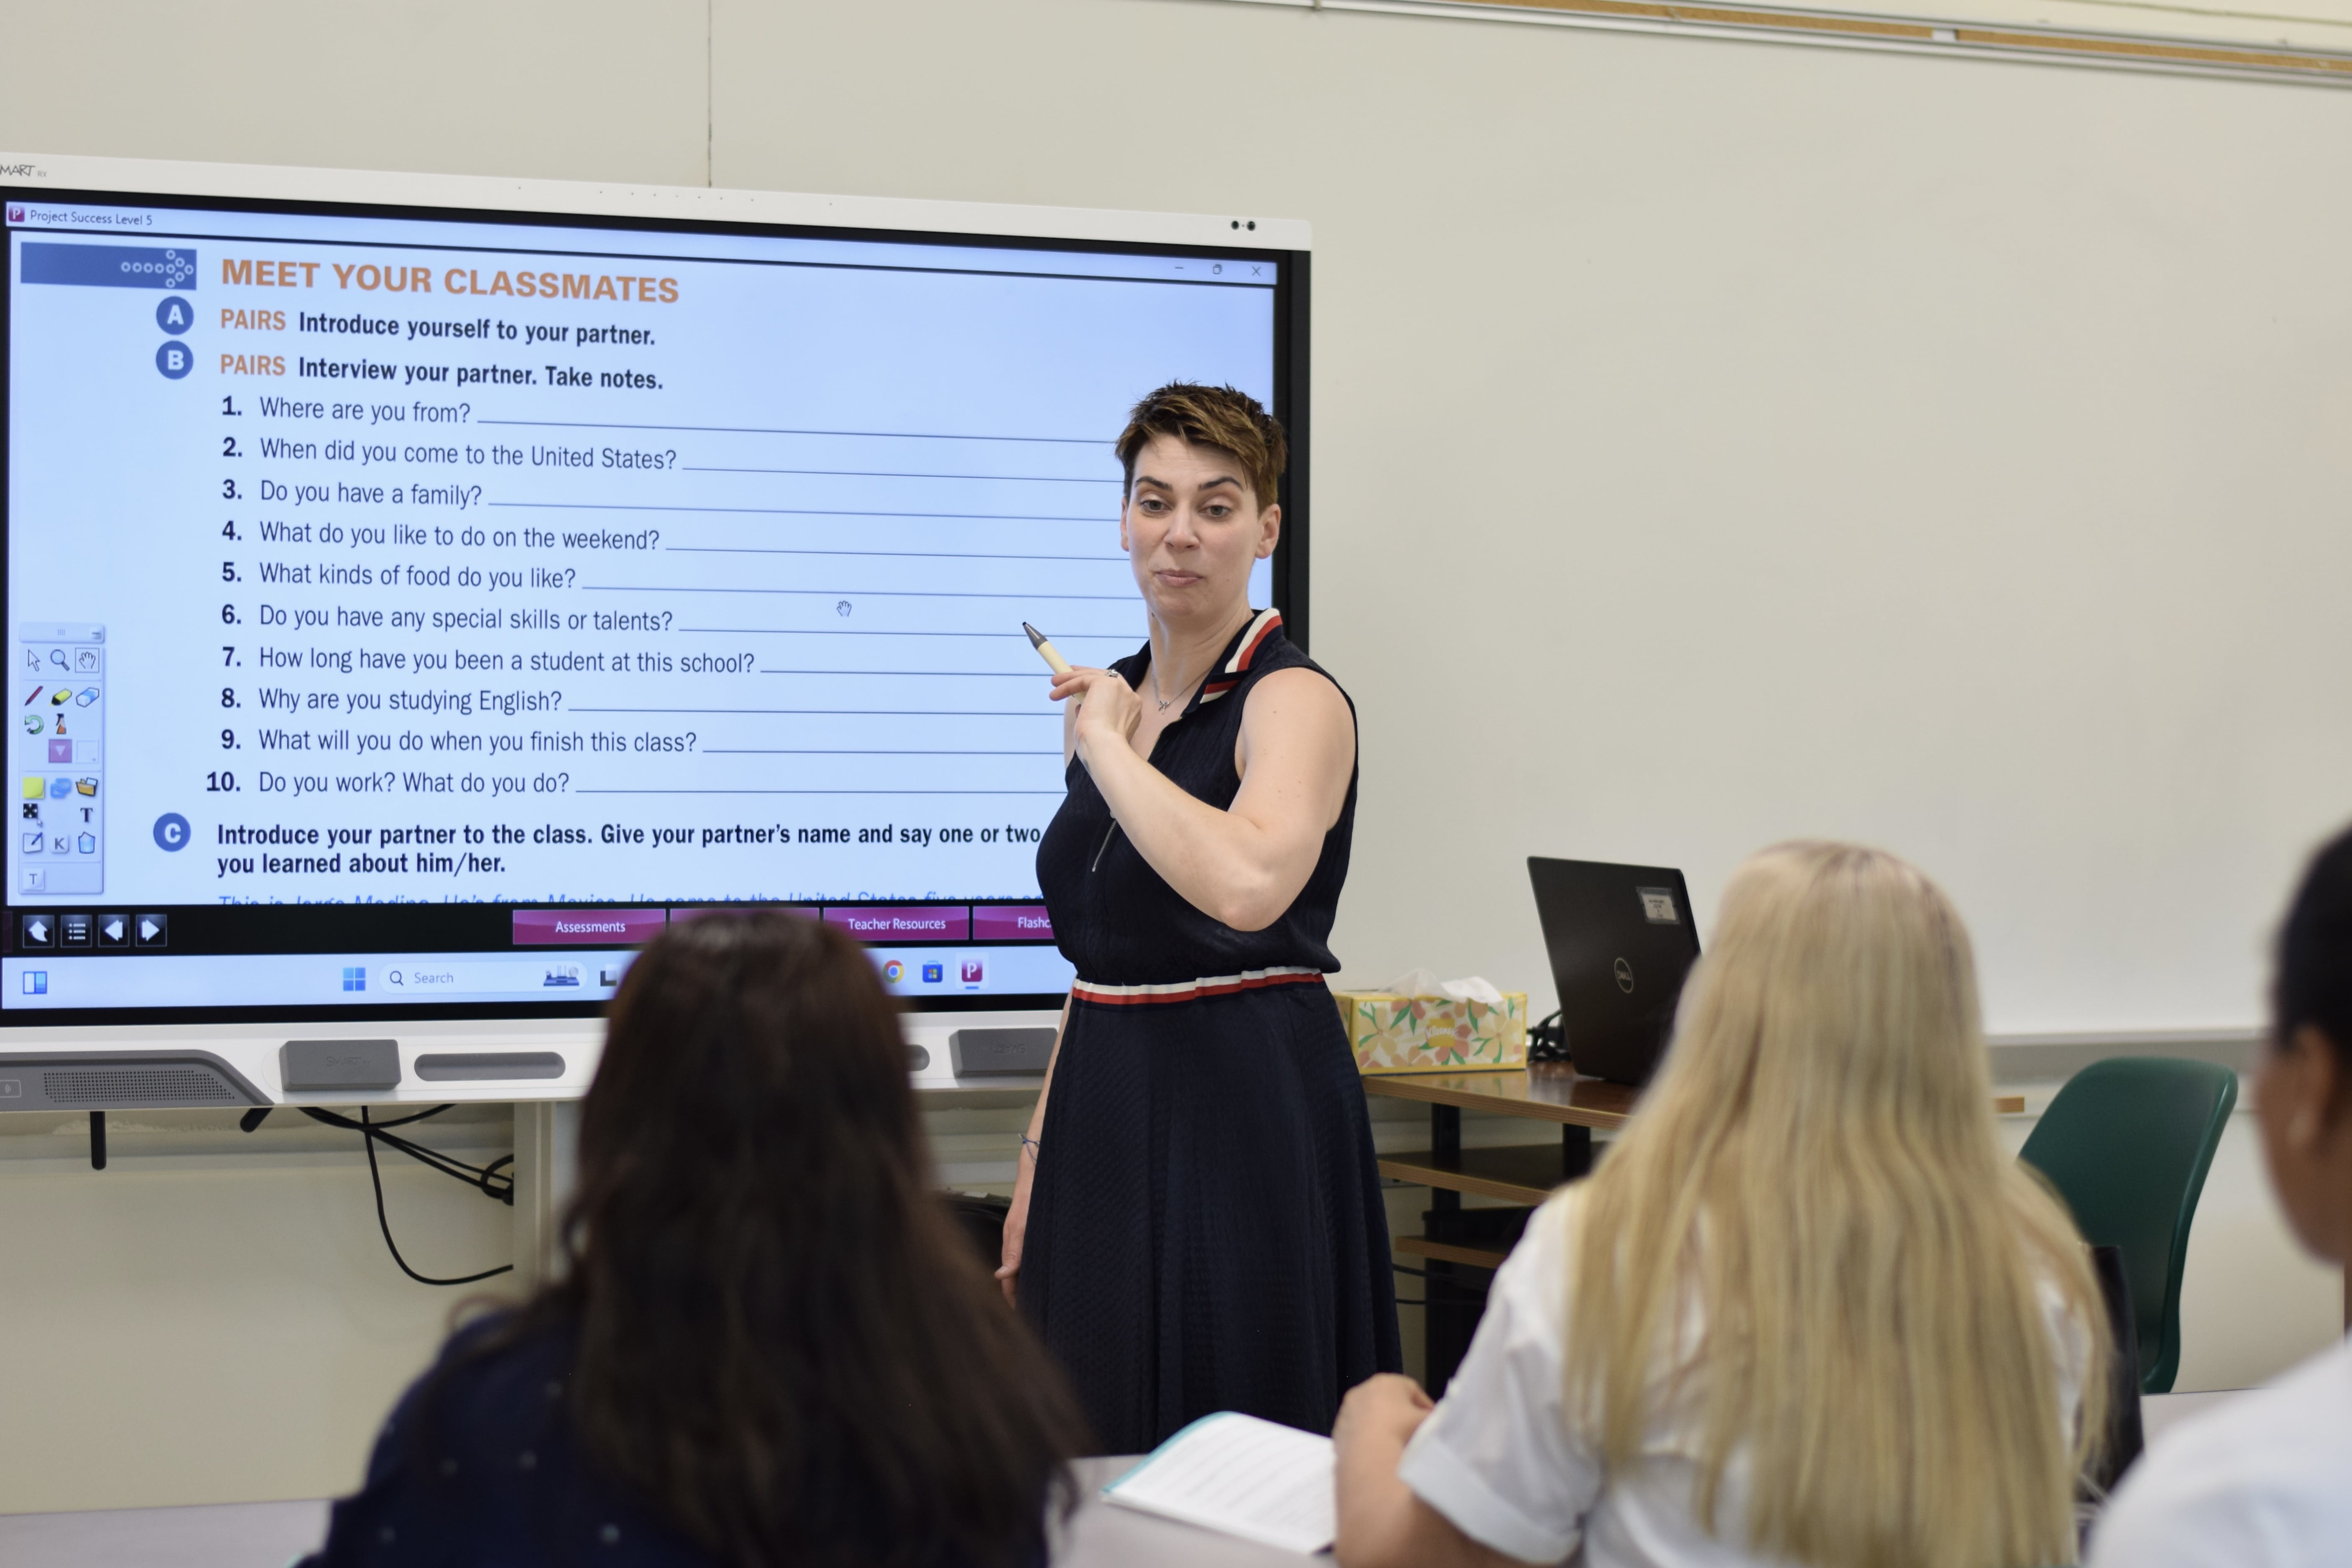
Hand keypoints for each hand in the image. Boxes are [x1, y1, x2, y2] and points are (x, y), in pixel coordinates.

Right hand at [996, 1159, 1034, 1305]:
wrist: (1037, 1175)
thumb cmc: (1030, 1199)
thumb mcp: (1022, 1228)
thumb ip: (1014, 1253)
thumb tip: (1001, 1276)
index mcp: (1010, 1247)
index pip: (1007, 1282)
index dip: (1013, 1299)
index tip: (1020, 1315)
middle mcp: (1014, 1245)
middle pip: (1012, 1278)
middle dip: (1018, 1295)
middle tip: (1031, 1312)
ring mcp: (1021, 1239)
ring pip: (1020, 1268)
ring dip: (1025, 1283)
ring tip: (1036, 1299)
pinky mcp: (1029, 1232)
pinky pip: (1026, 1256)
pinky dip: (1030, 1269)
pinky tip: (1040, 1273)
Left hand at [1050, 666, 1140, 768]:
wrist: (1104, 750)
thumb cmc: (1099, 749)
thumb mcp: (1098, 731)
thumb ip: (1094, 716)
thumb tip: (1080, 707)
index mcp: (1132, 710)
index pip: (1116, 691)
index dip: (1099, 685)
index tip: (1083, 686)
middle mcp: (1130, 697)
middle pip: (1107, 677)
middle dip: (1087, 673)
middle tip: (1069, 672)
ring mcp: (1121, 688)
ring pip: (1094, 675)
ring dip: (1072, 678)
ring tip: (1054, 683)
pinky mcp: (1106, 683)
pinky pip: (1083, 679)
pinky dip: (1068, 684)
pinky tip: (1055, 694)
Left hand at [1334, 1374, 1434, 1459]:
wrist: (1369, 1458)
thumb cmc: (1402, 1431)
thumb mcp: (1427, 1422)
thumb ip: (1434, 1418)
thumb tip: (1435, 1421)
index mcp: (1386, 1382)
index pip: (1412, 1389)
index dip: (1425, 1405)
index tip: (1433, 1420)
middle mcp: (1363, 1390)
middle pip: (1389, 1400)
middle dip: (1403, 1414)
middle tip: (1416, 1431)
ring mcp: (1347, 1410)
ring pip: (1372, 1416)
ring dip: (1383, 1426)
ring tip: (1396, 1443)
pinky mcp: (1338, 1430)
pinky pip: (1358, 1432)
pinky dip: (1368, 1438)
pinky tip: (1378, 1451)